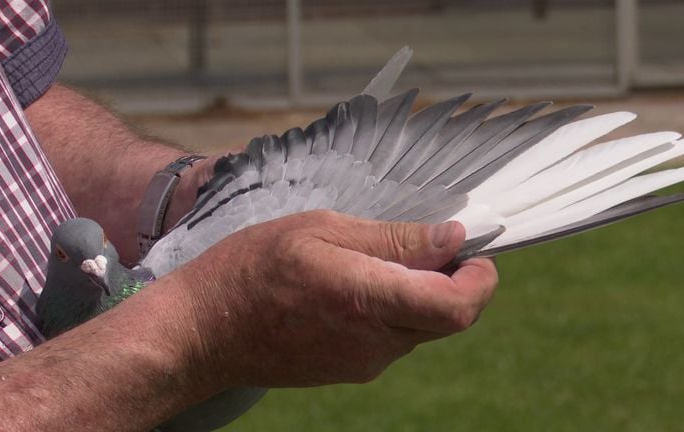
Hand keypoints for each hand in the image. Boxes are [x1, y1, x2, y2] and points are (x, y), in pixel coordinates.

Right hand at [168, 210, 497, 389]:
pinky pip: (393, 338)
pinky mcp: (351, 370)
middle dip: (452, 278)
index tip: (472, 250)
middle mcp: (374, 342)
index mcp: (366, 299)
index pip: (457, 307)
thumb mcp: (320, 229)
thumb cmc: (251, 269)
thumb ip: (391, 239)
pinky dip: (394, 309)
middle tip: (426, 242)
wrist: (203, 332)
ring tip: (374, 260)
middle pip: (447, 317)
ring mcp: (363, 362)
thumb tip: (450, 238)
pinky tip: (355, 285)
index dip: (480, 279)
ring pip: (421, 326)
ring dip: (419, 292)